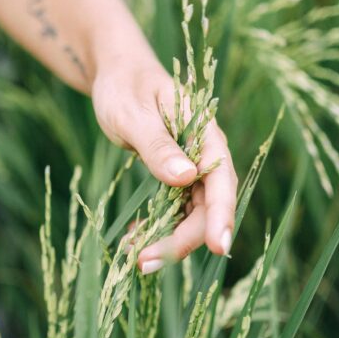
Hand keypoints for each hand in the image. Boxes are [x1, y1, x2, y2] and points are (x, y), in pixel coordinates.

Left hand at [92, 63, 237, 272]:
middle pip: (207, 208)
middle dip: (181, 241)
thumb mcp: (133, 113)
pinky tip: (133, 237)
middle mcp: (204, 155)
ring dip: (167, 240)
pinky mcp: (175, 176)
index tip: (217, 248)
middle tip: (143, 264)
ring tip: (134, 258)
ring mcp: (191, 168)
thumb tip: (186, 178)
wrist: (117, 73)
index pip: (221, 182)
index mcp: (205, 135)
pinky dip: (157, 228)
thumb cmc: (124, 86)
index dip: (221, 217)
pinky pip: (174, 210)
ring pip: (191, 215)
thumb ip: (158, 146)